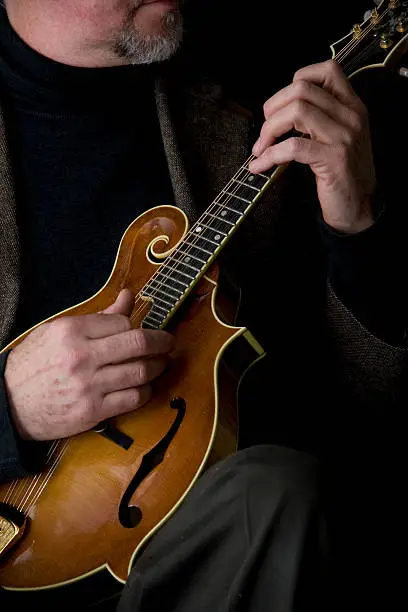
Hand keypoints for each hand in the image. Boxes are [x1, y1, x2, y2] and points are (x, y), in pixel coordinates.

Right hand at [4, 289, 173, 440]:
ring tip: (160, 363)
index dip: (137, 326)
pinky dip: (145, 391)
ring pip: (141, 372)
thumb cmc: (34, 364)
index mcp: (72, 331)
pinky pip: (134, 398)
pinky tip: (144, 386)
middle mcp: (82, 357)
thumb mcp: (58, 331)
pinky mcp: (93, 411)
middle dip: (163, 341)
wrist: (9, 404)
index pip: (123, 322)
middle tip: (169, 342)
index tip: (143, 329)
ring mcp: (89, 386)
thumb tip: (128, 296)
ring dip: (158, 366)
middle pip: (139, 344)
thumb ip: (98, 316)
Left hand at [249, 60, 375, 233]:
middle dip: (272, 109)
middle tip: (265, 132)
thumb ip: (319, 118)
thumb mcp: (338, 137)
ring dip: (269, 130)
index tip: (281, 107)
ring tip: (261, 148)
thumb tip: (279, 110)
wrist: (359, 207)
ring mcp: (343, 137)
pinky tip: (261, 165)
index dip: (295, 82)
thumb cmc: (343, 174)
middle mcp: (351, 116)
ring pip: (296, 112)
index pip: (326, 71)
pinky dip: (270, 155)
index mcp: (352, 106)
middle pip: (302, 89)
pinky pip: (293, 147)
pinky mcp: (333, 159)